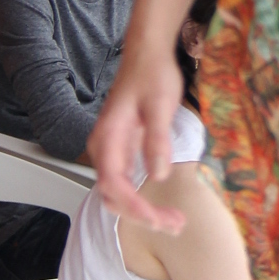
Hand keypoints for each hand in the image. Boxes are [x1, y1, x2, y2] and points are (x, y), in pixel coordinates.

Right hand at [88, 41, 184, 230]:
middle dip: (141, 216)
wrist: (147, 54)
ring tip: (173, 221)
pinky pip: (125, 184)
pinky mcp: (122, 151)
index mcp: (108, 137)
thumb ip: (157, 141)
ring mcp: (111, 151)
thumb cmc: (152, 74)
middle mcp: (104, 148)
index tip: (158, 219)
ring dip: (142, 211)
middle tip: (174, 225)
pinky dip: (141, 200)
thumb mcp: (160, 106)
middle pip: (113, 195)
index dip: (134, 207)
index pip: (113, 185)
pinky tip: (163, 206)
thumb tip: (158, 175)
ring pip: (118, 193)